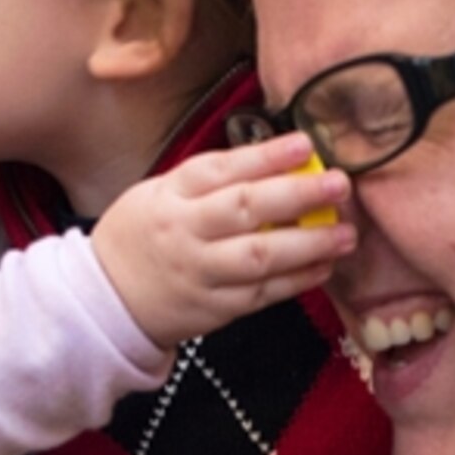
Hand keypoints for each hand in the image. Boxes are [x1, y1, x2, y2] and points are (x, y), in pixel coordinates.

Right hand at [91, 137, 355, 348]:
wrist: (109, 297)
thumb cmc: (146, 234)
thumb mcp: (163, 192)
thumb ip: (214, 180)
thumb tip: (281, 161)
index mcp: (171, 195)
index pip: (222, 169)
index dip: (266, 156)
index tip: (307, 144)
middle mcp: (185, 232)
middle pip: (244, 210)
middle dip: (297, 195)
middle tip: (339, 185)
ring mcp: (200, 274)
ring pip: (258, 257)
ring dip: (308, 244)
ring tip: (345, 234)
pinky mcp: (215, 310)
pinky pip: (262, 294)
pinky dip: (297, 280)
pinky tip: (324, 266)